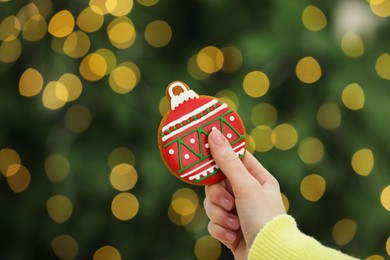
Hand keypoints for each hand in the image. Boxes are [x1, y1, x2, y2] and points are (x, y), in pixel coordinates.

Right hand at [204, 129, 285, 259]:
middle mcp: (247, 193)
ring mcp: (238, 211)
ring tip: (234, 224)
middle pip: (217, 183)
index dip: (220, 154)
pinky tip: (232, 236)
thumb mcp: (245, 185)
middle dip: (218, 196)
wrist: (269, 257)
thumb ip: (227, 161)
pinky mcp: (230, 229)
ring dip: (219, 215)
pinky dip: (221, 230)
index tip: (204, 149)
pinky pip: (213, 222)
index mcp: (257, 178)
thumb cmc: (264, 218)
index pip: (235, 158)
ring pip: (212, 204)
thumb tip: (214, 133)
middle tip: (227, 203)